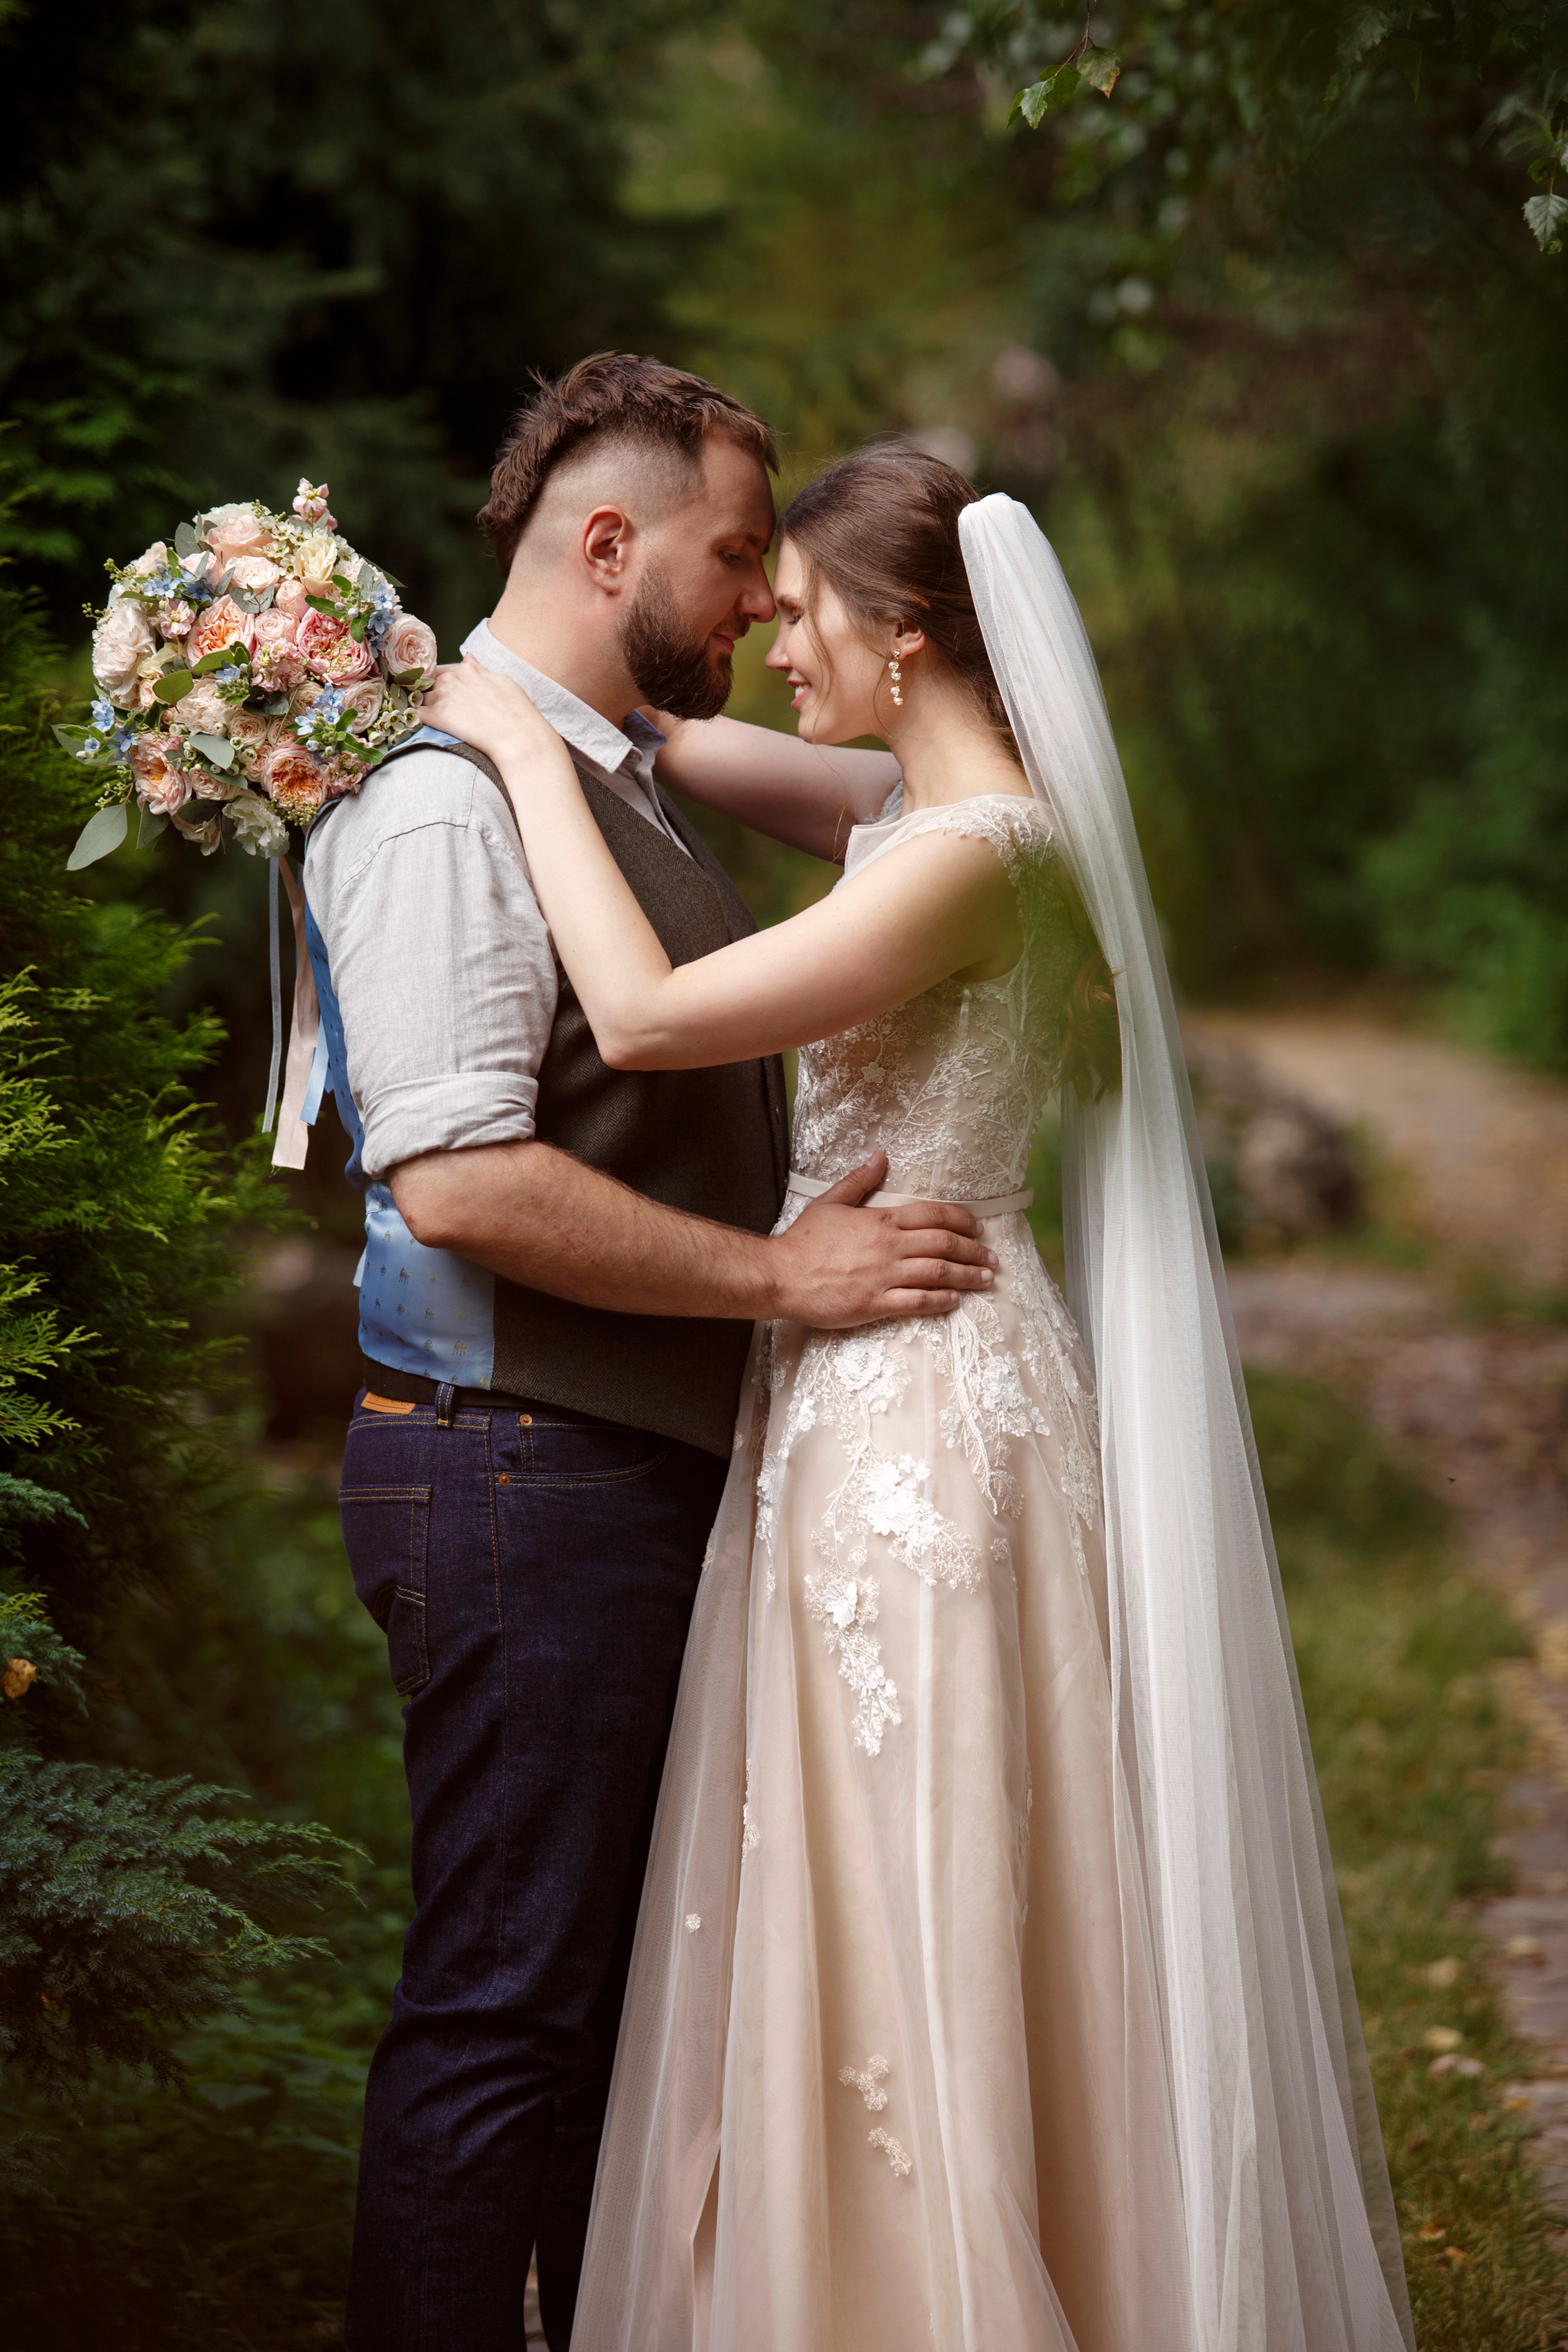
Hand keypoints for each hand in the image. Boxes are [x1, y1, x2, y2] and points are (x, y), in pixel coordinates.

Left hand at [420, 655, 562, 763]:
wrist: (516, 735)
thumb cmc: (515, 709)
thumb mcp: (500, 680)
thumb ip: (479, 669)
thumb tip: (468, 657)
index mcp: (466, 670)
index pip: (440, 671)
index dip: (438, 683)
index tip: (442, 695)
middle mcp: (450, 679)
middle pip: (427, 684)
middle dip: (427, 694)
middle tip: (434, 709)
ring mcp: (441, 697)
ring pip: (419, 698)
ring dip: (420, 707)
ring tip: (425, 719)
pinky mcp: (436, 716)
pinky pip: (414, 714)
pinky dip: (413, 719)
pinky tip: (418, 726)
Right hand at [767, 1154, 998, 1327]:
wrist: (780, 1275)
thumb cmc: (804, 1240)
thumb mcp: (830, 1202)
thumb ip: (860, 1180)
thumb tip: (881, 1156)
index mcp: (881, 1220)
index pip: (933, 1215)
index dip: (961, 1220)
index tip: (978, 1228)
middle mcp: (889, 1246)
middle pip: (944, 1243)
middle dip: (974, 1250)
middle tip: (992, 1257)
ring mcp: (884, 1276)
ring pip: (937, 1272)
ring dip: (967, 1275)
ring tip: (986, 1279)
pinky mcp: (875, 1303)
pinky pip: (917, 1302)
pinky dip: (940, 1300)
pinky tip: (954, 1300)